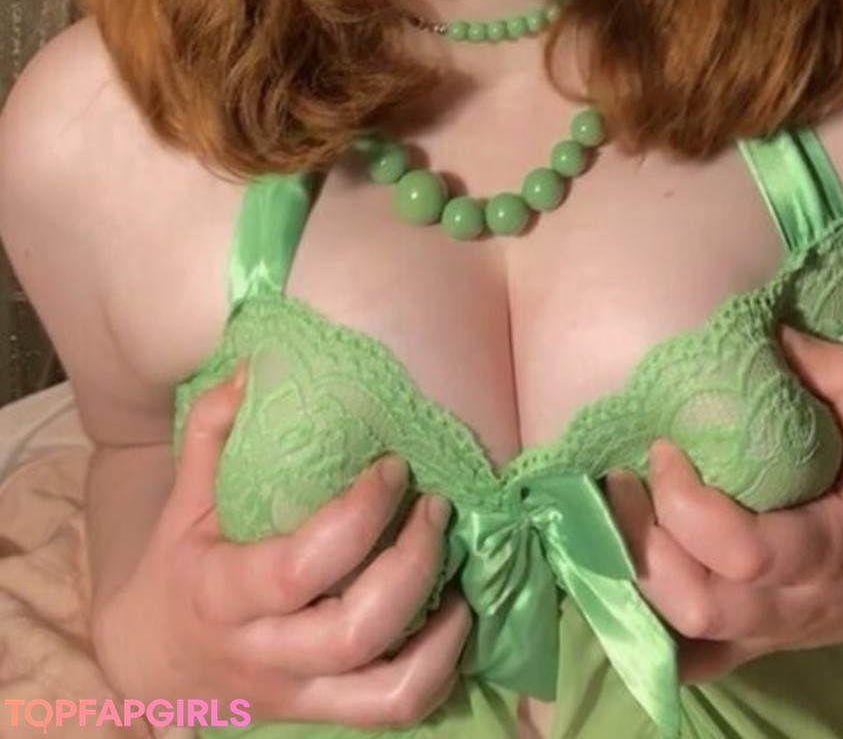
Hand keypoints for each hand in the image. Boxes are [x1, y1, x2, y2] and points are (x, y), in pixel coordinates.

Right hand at [95, 366, 471, 725]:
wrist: (154, 665)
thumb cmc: (180, 565)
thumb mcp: (184, 496)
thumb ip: (214, 426)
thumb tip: (256, 364)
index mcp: (221, 593)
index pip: (300, 567)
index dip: (358, 518)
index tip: (393, 467)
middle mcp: (262, 653)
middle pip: (354, 633)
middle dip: (412, 565)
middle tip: (436, 506)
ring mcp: (298, 694)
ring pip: (386, 691)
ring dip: (441, 633)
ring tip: (461, 570)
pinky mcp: (324, 715)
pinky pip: (395, 711)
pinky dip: (440, 669)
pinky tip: (455, 617)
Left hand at [606, 327, 842, 679]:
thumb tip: (780, 331)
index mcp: (826, 553)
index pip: (744, 551)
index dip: (690, 504)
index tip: (666, 446)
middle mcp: (787, 606)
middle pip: (698, 604)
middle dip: (644, 543)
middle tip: (621, 477)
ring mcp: (759, 635)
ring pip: (678, 632)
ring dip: (630, 572)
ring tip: (611, 504)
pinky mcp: (738, 646)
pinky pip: (679, 657)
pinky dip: (638, 621)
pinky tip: (614, 566)